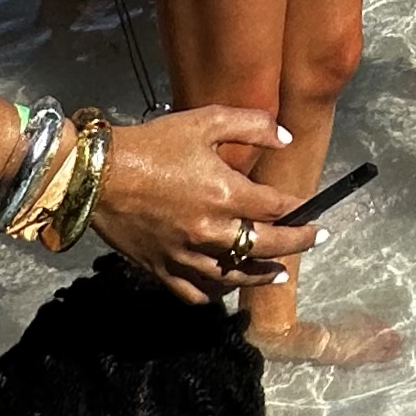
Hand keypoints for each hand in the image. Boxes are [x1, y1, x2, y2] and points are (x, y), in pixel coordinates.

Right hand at [91, 105, 318, 303]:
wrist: (101, 176)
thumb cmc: (156, 144)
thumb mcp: (207, 121)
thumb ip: (252, 126)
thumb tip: (287, 139)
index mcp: (224, 193)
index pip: (276, 208)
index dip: (300, 209)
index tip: (313, 210)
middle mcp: (210, 231)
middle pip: (265, 246)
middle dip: (296, 245)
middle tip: (314, 240)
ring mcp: (186, 256)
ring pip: (234, 277)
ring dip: (261, 275)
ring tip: (279, 273)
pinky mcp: (163, 270)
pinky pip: (196, 294)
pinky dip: (216, 293)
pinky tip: (227, 287)